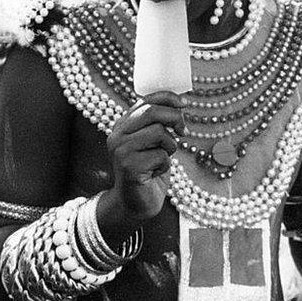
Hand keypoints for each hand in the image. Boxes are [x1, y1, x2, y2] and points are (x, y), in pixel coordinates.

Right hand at [104, 91, 184, 221]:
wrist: (135, 203)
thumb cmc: (148, 170)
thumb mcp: (152, 142)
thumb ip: (157, 123)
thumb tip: (179, 104)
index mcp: (122, 126)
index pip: (144, 100)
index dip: (167, 97)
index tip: (184, 103)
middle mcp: (117, 135)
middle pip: (151, 112)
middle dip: (173, 117)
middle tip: (183, 130)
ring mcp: (121, 151)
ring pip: (158, 132)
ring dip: (170, 146)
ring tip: (162, 158)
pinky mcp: (130, 167)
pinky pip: (160, 155)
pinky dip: (165, 164)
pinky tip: (155, 173)